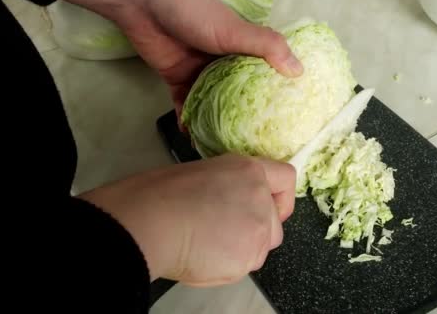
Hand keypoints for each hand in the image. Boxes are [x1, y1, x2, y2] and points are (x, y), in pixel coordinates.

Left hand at [43, 0, 303, 130]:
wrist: (144, 6)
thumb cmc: (194, 13)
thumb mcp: (235, 30)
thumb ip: (267, 46)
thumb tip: (299, 71)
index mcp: (244, 48)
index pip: (267, 74)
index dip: (277, 94)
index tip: (288, 119)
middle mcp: (225, 63)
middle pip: (241, 94)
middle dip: (249, 116)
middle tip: (261, 143)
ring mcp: (202, 74)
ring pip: (215, 104)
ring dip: (220, 124)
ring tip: (232, 150)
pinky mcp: (179, 82)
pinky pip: (188, 107)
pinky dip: (192, 123)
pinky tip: (199, 141)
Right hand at [78, 154, 295, 285]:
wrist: (150, 222)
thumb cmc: (159, 194)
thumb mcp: (202, 173)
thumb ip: (229, 187)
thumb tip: (228, 202)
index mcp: (249, 171)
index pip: (286, 179)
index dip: (280, 197)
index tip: (270, 206)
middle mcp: (261, 198)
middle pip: (276, 223)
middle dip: (256, 230)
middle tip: (223, 231)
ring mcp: (258, 229)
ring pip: (261, 248)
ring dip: (242, 249)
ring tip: (207, 243)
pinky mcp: (248, 257)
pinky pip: (243, 266)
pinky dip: (227, 266)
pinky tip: (202, 256)